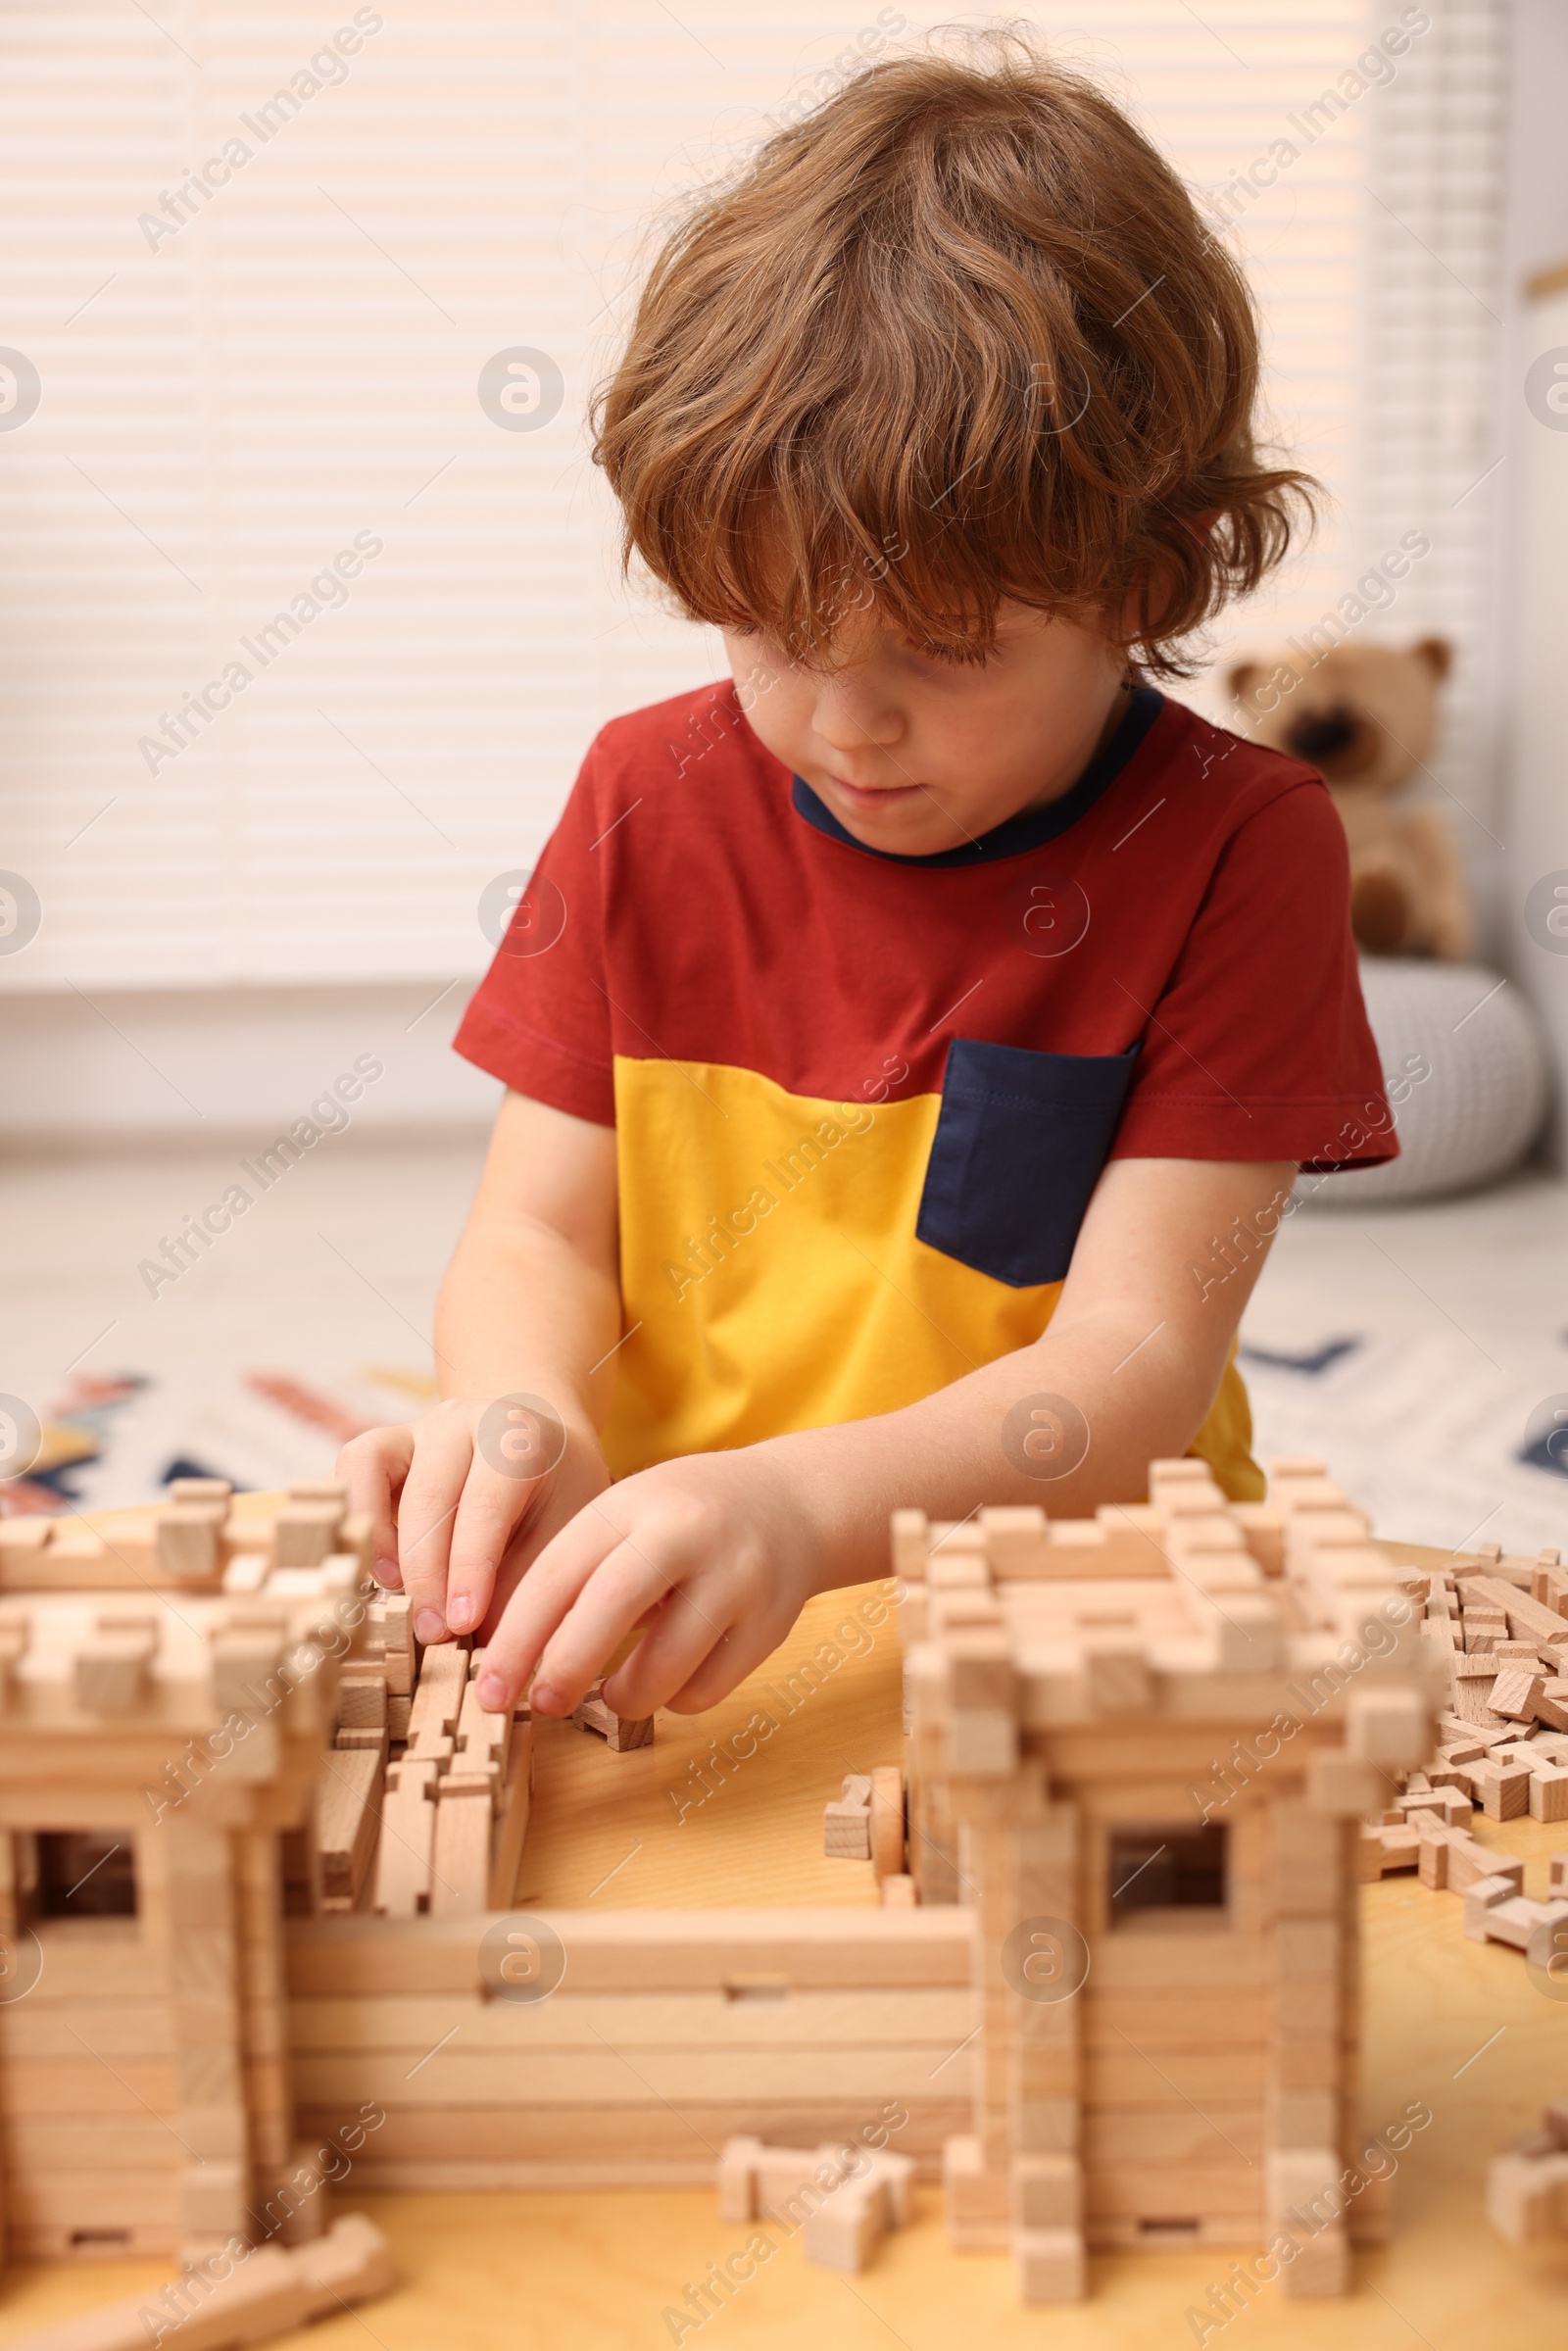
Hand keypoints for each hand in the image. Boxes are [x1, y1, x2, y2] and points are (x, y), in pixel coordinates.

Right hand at [336, 1398, 610, 1645]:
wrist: (545, 1447)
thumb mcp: (564, 1534)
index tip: (464, 1624)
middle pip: (427, 1493)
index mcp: (518, 1437)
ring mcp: (417, 1427)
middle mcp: (463, 1421)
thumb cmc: (557, 1500)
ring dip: (377, 1538)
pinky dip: (354, 1514)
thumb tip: (490, 1651)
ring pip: (374, 1467)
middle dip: (426, 1572)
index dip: (470, 1570)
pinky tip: (374, 1566)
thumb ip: (525, 1583)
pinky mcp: (384, 1444)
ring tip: (393, 1593)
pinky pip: (352, 1466)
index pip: (486, 1505)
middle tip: (433, 1631)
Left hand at [472, 1445, 819, 1721]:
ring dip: (625, 1696)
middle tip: (539, 1706)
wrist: (792, 1502)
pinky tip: (672, 1678)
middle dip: (563, 1668)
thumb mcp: (627, 1513)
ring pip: (664, 1666)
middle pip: (609, 1609)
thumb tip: (511, 1656)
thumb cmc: (684, 1517)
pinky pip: (708, 1689)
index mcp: (632, 1503)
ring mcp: (734, 1577)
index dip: (516, 1637)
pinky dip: (677, 1699)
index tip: (489, 1686)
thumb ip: (577, 1569)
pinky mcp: (771, 1621)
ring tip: (615, 1692)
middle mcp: (685, 1532)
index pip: (558, 1572)